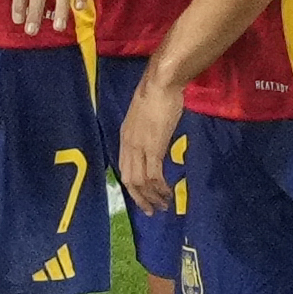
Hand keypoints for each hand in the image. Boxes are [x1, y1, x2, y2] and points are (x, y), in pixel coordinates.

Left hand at [117, 69, 186, 215]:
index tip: (143, 196)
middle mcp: (128, 145)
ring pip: (141, 181)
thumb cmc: (156, 93)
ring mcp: (140, 147)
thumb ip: (147, 130)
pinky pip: (154, 175)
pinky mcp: (154, 147)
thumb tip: (155, 139)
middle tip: (152, 210)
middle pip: (129, 180)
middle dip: (140, 198)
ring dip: (152, 196)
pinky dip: (160, 187)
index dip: (133, 186)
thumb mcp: (146, 115)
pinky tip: (168, 193)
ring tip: (163, 205)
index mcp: (125, 137)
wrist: (160, 83)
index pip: (124, 168)